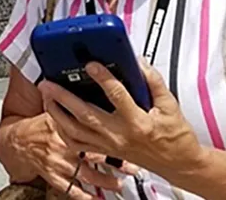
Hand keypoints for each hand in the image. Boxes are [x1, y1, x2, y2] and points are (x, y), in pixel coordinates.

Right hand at [17, 113, 137, 198]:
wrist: (15, 142)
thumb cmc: (35, 127)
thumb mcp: (49, 111)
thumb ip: (66, 104)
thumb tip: (80, 88)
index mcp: (61, 126)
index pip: (88, 130)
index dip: (108, 135)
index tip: (126, 140)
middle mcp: (61, 145)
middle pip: (93, 154)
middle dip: (114, 163)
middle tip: (132, 168)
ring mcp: (57, 162)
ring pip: (85, 174)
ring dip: (103, 181)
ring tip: (118, 185)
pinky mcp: (52, 175)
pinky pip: (70, 188)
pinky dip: (84, 196)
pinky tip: (96, 199)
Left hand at [39, 60, 203, 177]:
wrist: (179, 164)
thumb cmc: (175, 137)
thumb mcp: (170, 105)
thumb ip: (152, 81)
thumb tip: (137, 62)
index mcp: (137, 121)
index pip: (116, 95)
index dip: (102, 77)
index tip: (91, 64)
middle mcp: (119, 134)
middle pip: (85, 114)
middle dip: (63, 97)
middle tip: (48, 82)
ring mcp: (109, 145)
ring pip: (75, 131)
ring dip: (57, 113)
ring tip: (46, 97)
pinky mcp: (104, 151)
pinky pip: (77, 144)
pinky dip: (63, 131)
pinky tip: (56, 118)